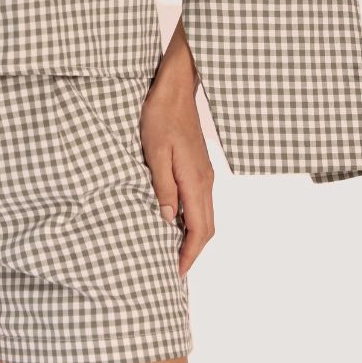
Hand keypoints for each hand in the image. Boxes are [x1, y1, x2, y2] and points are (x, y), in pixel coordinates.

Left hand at [140, 64, 215, 278]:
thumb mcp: (154, 153)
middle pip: (207, 227)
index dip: (189, 253)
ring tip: (173, 251)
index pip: (198, 228)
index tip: (177, 271)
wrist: (175, 91)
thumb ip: (162, 187)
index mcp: (195, 181)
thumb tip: (166, 218)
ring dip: (192, 237)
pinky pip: (200, 203)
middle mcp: (205, 182)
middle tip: (174, 269)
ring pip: (205, 216)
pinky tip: (174, 222)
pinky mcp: (199, 169)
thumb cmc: (161, 118)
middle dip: (193, 251)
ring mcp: (205, 175)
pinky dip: (191, 220)